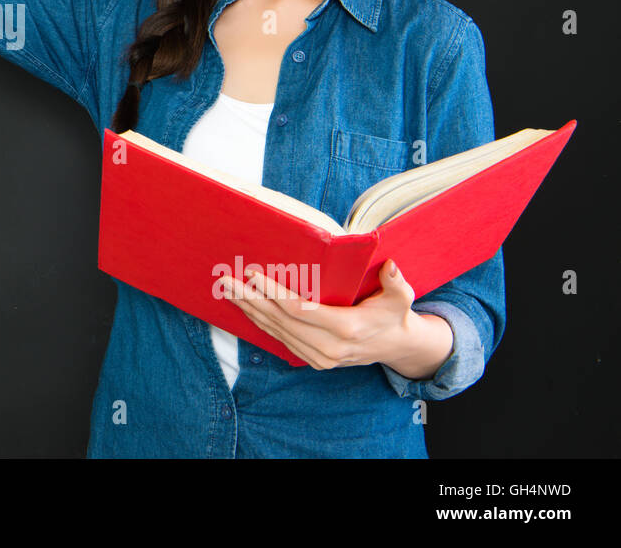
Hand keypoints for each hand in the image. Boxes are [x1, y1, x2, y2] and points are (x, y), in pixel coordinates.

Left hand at [220, 258, 438, 370]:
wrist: (395, 347)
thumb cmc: (394, 314)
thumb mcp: (401, 297)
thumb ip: (396, 283)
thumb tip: (390, 267)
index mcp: (346, 328)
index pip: (299, 309)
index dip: (273, 292)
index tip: (252, 275)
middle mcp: (328, 347)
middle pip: (279, 320)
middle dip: (250, 299)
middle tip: (225, 280)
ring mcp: (319, 357)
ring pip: (275, 331)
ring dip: (249, 310)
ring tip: (227, 291)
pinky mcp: (313, 360)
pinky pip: (280, 340)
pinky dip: (260, 323)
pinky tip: (245, 308)